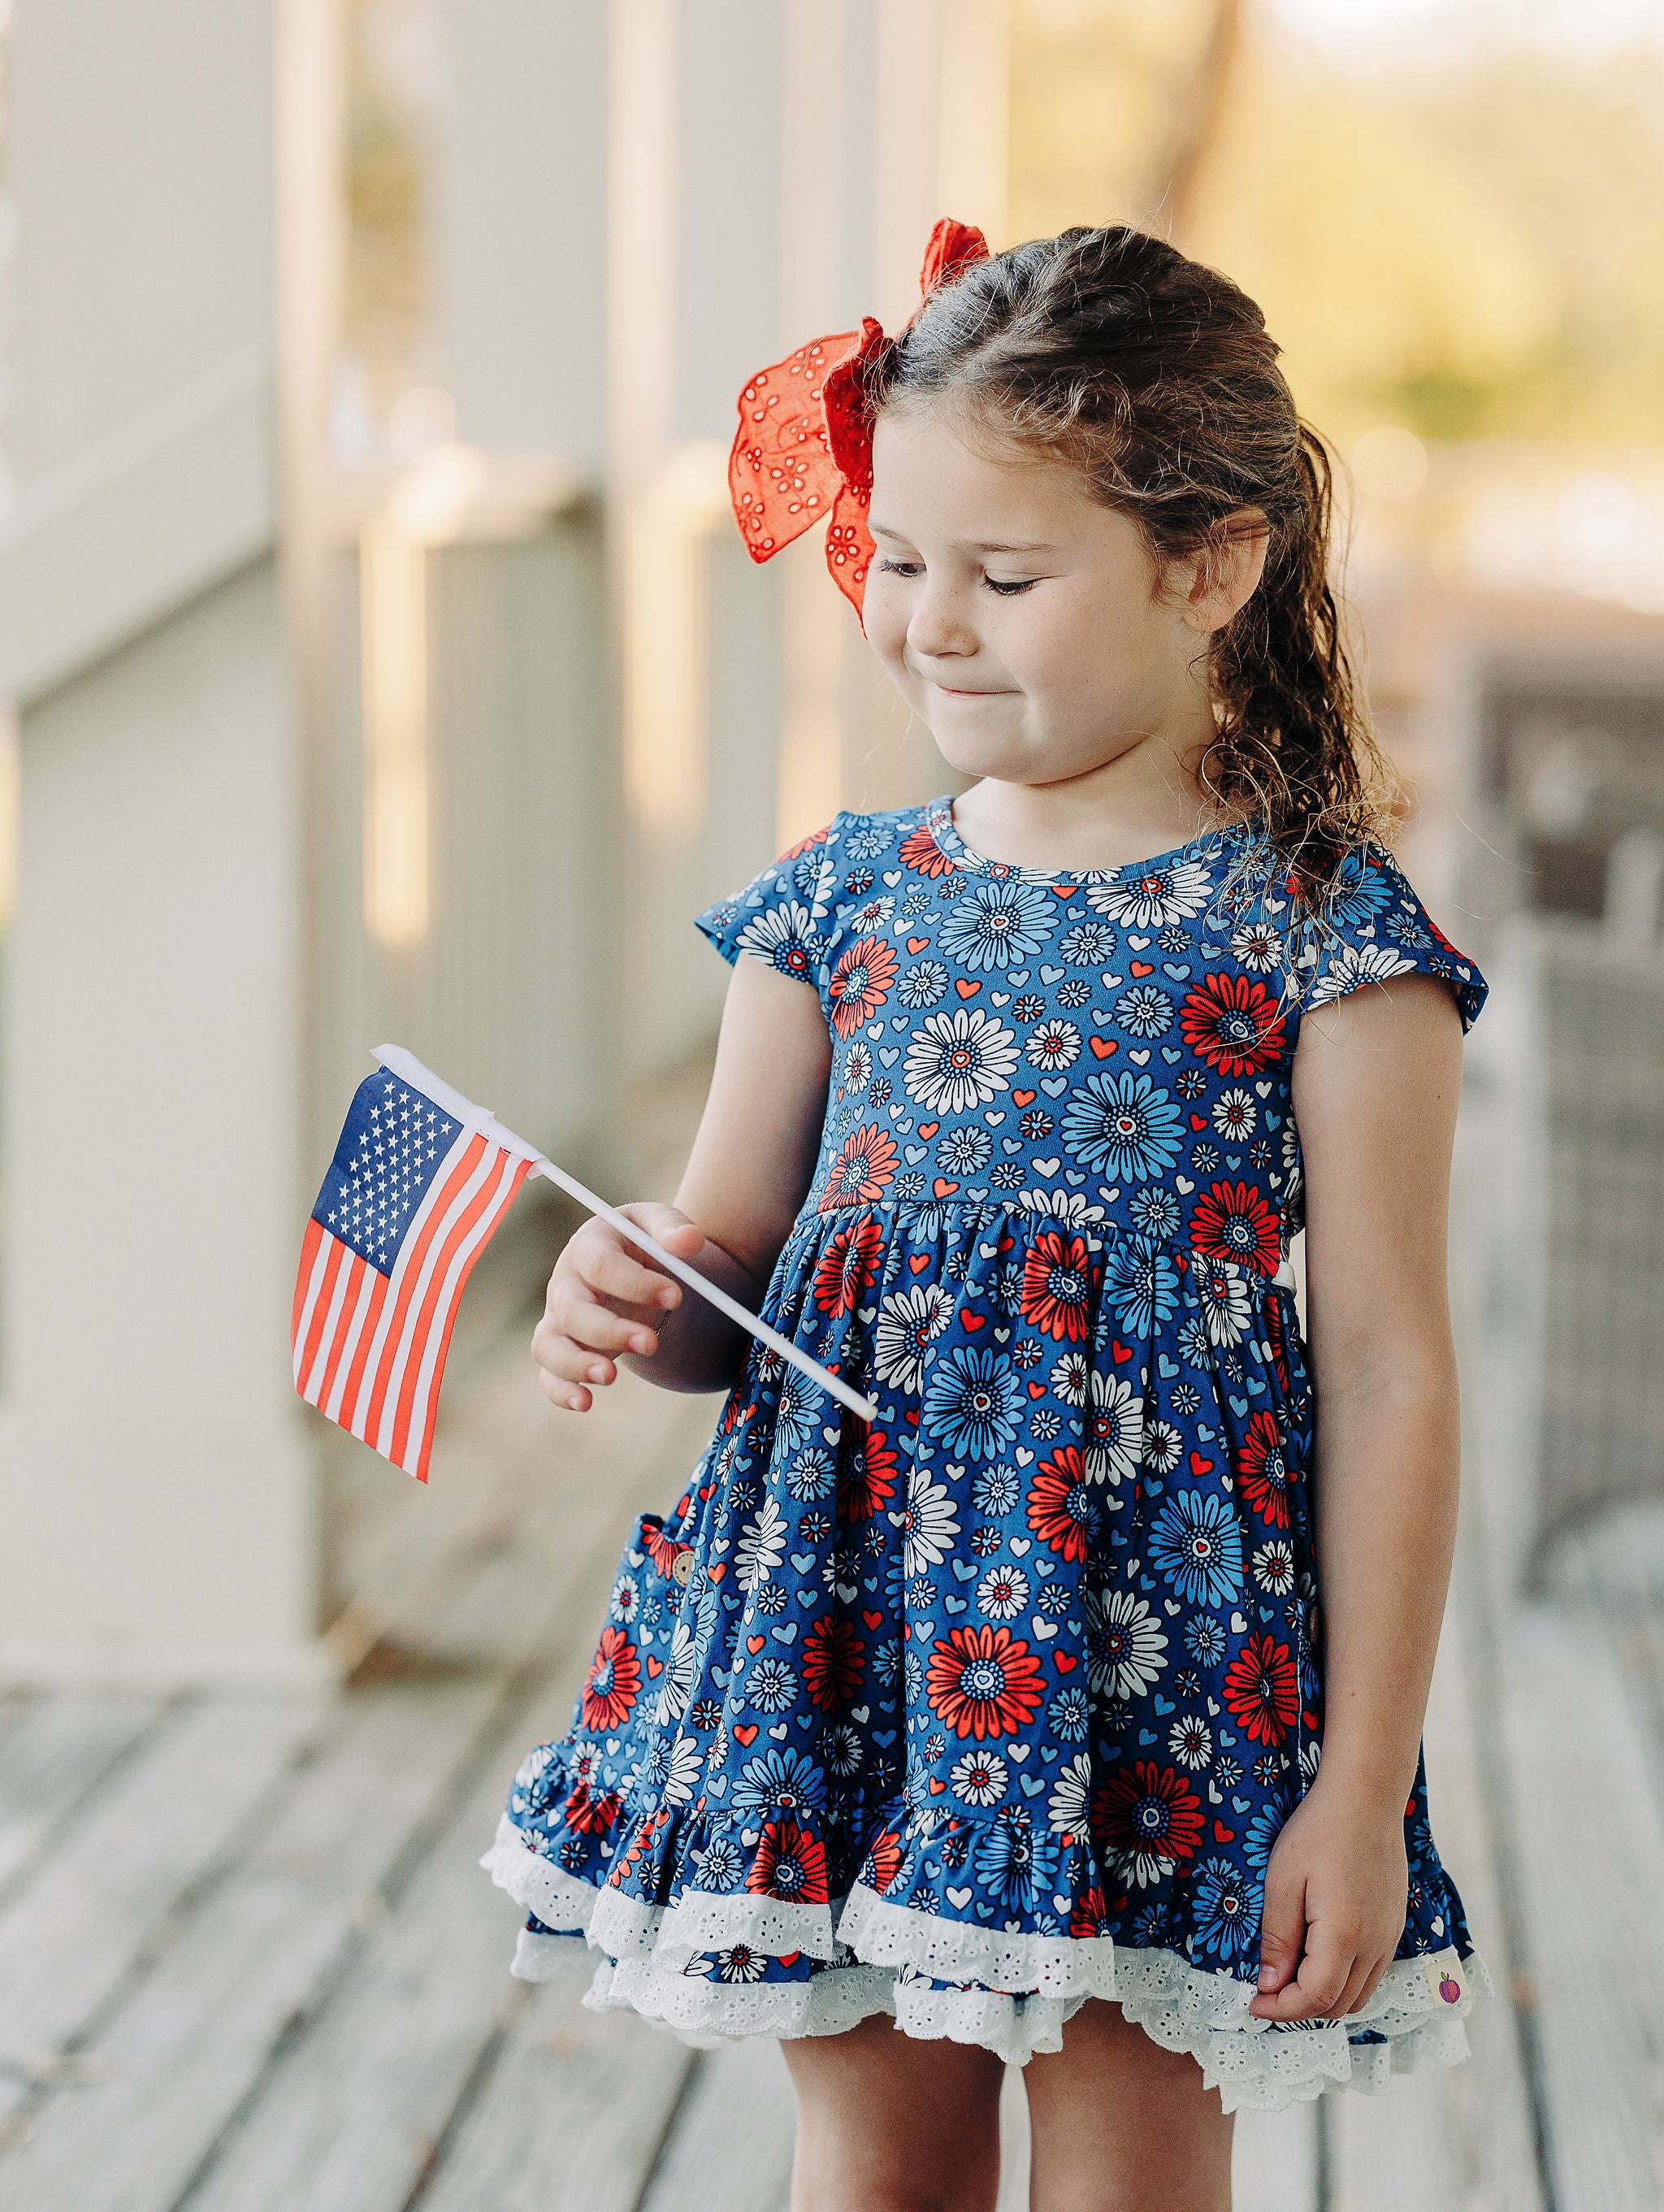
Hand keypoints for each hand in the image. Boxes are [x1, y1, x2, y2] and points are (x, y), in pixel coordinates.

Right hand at [531, 1204, 706, 1411]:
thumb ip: (673, 1228)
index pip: (600, 1265)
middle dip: (610, 1330)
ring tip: (610, 1375)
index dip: (635, 1283)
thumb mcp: (658, 1224)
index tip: (675, 1297)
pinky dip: (560, 1391)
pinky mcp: (562, 1348)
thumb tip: (690, 1242)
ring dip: (575, 1364)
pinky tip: (585, 1402)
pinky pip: (549, 1373)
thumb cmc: (641, 1241)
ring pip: (549, 1345)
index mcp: (588, 1245)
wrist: (631, 1264)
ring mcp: (559, 1318)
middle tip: (651, 1343)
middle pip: (573, 1309)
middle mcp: (566, 1283)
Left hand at [1249, 1779, 1407, 2021]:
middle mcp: (1375, 1945)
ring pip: (1359, 1995)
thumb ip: (1277, 1937)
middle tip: (1267, 1991)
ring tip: (1289, 1977)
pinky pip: (1372, 1973)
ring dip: (1324, 1998)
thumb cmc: (1318, 1830)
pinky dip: (1345, 1981)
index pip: (1314, 1998)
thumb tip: (1269, 1984)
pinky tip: (1319, 1958)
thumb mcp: (1283, 1880)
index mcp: (1344, 1936)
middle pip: (1339, 2005)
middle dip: (1299, 2008)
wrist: (1366, 1796)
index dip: (1281, 2009)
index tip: (1254, 2003)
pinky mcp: (1394, 1926)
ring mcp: (1390, 1937)